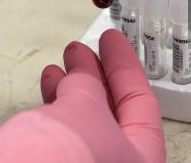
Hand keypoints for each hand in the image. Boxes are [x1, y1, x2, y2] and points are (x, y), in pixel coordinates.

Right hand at [0, 29, 165, 162]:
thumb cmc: (60, 161)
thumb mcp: (82, 109)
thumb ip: (88, 85)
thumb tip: (83, 73)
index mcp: (143, 159)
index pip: (142, 102)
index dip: (125, 65)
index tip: (111, 40)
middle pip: (113, 114)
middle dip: (95, 77)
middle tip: (81, 51)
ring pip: (86, 126)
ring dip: (71, 91)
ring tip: (58, 69)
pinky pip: (66, 138)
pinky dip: (56, 112)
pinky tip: (47, 94)